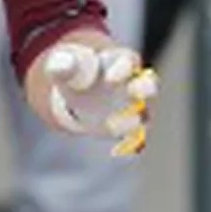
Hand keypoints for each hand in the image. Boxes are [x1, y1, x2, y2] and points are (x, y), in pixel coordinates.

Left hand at [35, 40, 156, 157]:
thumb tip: (62, 66)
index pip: (129, 61)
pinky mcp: (127, 125)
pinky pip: (137, 136)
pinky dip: (132, 144)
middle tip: (134, 92)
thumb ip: (63, 66)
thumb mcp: (64, 66)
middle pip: (149, 83)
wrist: (77, 91)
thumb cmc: (75, 72)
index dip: (123, 68)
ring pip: (144, 113)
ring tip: (111, 126)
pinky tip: (117, 151)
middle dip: (145, 88)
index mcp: (120, 61)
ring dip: (133, 120)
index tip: (109, 79)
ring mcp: (133, 105)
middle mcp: (133, 82)